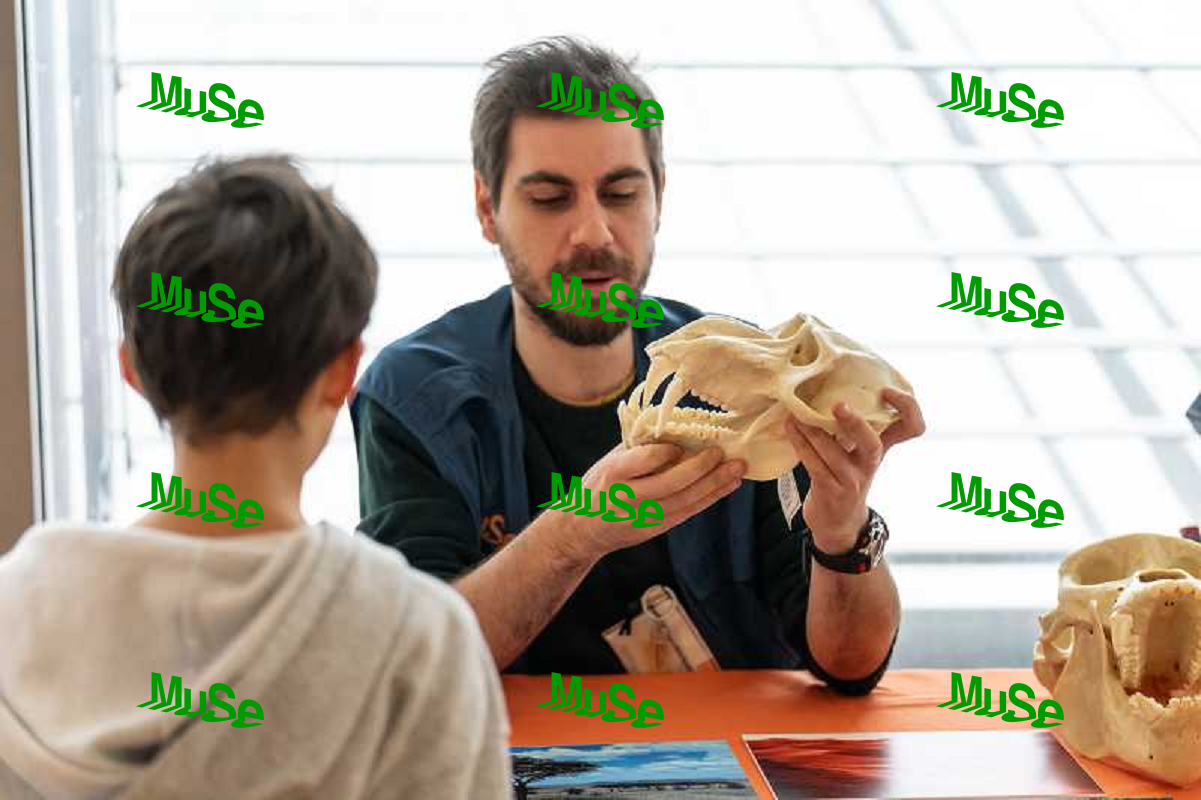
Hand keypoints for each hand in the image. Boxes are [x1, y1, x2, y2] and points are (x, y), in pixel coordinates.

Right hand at [551, 442, 745, 562]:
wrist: (582, 528)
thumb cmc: (599, 484)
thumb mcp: (610, 460)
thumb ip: (639, 446)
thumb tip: (678, 426)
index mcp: (614, 473)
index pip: (645, 460)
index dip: (667, 451)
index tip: (683, 442)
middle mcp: (629, 497)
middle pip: (672, 483)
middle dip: (702, 468)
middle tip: (723, 453)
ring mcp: (644, 516)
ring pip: (686, 500)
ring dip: (715, 484)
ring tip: (737, 469)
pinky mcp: (656, 528)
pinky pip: (689, 512)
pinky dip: (710, 498)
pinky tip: (727, 486)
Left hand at [785, 387, 924, 553]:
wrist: (838, 522)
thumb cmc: (846, 476)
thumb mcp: (858, 452)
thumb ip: (854, 426)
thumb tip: (831, 384)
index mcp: (882, 447)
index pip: (911, 426)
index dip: (907, 407)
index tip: (887, 390)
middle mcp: (871, 463)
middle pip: (873, 442)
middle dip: (855, 423)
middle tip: (837, 404)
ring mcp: (852, 479)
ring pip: (832, 451)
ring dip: (811, 430)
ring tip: (794, 413)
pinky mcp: (831, 490)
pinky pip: (813, 463)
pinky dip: (800, 443)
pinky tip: (790, 428)